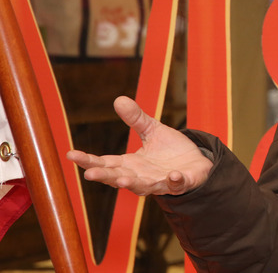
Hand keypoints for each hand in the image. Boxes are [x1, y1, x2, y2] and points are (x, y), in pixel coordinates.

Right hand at [66, 96, 213, 195]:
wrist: (196, 162)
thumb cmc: (170, 150)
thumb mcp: (152, 130)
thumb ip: (136, 119)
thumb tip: (119, 99)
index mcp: (130, 164)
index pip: (105, 163)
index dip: (88, 160)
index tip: (71, 154)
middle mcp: (141, 176)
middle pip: (118, 177)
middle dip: (105, 176)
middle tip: (89, 174)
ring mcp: (159, 182)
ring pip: (143, 186)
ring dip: (133, 184)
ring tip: (122, 180)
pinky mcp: (180, 184)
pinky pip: (176, 185)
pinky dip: (174, 182)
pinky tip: (172, 176)